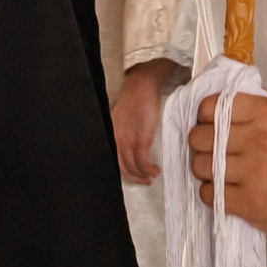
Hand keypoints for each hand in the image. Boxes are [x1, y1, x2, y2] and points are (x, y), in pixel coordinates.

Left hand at [114, 59, 181, 185]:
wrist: (142, 85)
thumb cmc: (135, 99)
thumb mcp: (121, 118)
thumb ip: (122, 132)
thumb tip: (128, 146)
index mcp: (110, 134)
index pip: (112, 161)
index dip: (123, 172)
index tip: (133, 175)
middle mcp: (116, 139)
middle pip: (122, 169)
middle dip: (134, 178)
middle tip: (144, 181)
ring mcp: (128, 139)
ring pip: (133, 167)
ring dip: (144, 175)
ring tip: (152, 175)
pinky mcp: (141, 138)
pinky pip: (143, 161)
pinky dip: (149, 169)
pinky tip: (155, 169)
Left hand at [188, 90, 266, 242]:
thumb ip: (257, 101)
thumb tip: (223, 96)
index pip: (211, 107)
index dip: (205, 116)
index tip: (209, 124)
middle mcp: (260, 140)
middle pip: (200, 137)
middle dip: (201, 144)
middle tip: (212, 150)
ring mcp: (254, 173)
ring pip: (200, 166)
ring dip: (205, 170)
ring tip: (219, 171)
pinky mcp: (250, 203)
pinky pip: (209, 193)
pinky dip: (211, 192)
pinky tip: (226, 189)